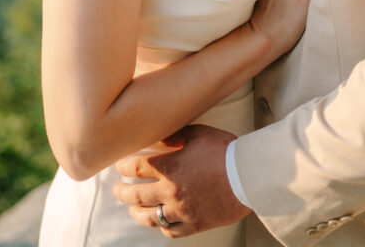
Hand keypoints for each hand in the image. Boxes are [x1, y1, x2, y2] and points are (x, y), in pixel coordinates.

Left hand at [113, 124, 249, 236]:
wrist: (247, 176)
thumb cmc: (224, 151)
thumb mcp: (198, 134)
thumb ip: (175, 136)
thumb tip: (159, 138)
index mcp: (169, 167)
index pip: (137, 167)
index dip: (124, 166)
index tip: (118, 166)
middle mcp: (170, 191)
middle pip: (137, 195)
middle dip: (123, 192)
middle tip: (117, 189)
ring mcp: (181, 210)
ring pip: (150, 217)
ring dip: (136, 213)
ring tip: (131, 210)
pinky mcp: (194, 224)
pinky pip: (171, 231)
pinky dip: (162, 227)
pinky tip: (159, 222)